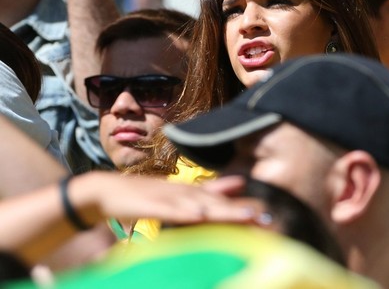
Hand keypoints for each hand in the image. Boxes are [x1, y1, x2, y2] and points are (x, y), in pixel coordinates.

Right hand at [72, 173, 267, 226]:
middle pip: (217, 203)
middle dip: (241, 211)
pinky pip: (170, 209)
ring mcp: (167, 197)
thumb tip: (236, 186)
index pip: (221, 200)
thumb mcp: (176, 196)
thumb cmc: (142, 196)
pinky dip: (185, 211)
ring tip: (246, 216)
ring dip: (223, 210)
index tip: (268, 215)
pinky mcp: (150, 204)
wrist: (103, 191)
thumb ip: (204, 192)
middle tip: (266, 218)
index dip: (243, 207)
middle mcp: (182, 193)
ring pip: (199, 205)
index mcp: (189, 193)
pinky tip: (200, 215)